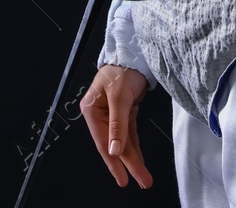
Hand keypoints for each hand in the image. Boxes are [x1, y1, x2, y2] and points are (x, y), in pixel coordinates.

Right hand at [80, 64, 151, 188]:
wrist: (132, 53)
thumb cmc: (122, 70)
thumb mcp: (119, 97)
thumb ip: (117, 125)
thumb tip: (114, 150)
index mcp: (91, 110)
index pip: (103, 142)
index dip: (114, 162)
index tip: (123, 179)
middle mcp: (99, 115)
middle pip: (114, 145)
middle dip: (129, 164)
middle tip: (142, 181)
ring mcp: (111, 115)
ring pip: (123, 142)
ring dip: (133, 159)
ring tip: (143, 177)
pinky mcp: (123, 112)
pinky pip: (129, 134)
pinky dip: (135, 147)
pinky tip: (140, 160)